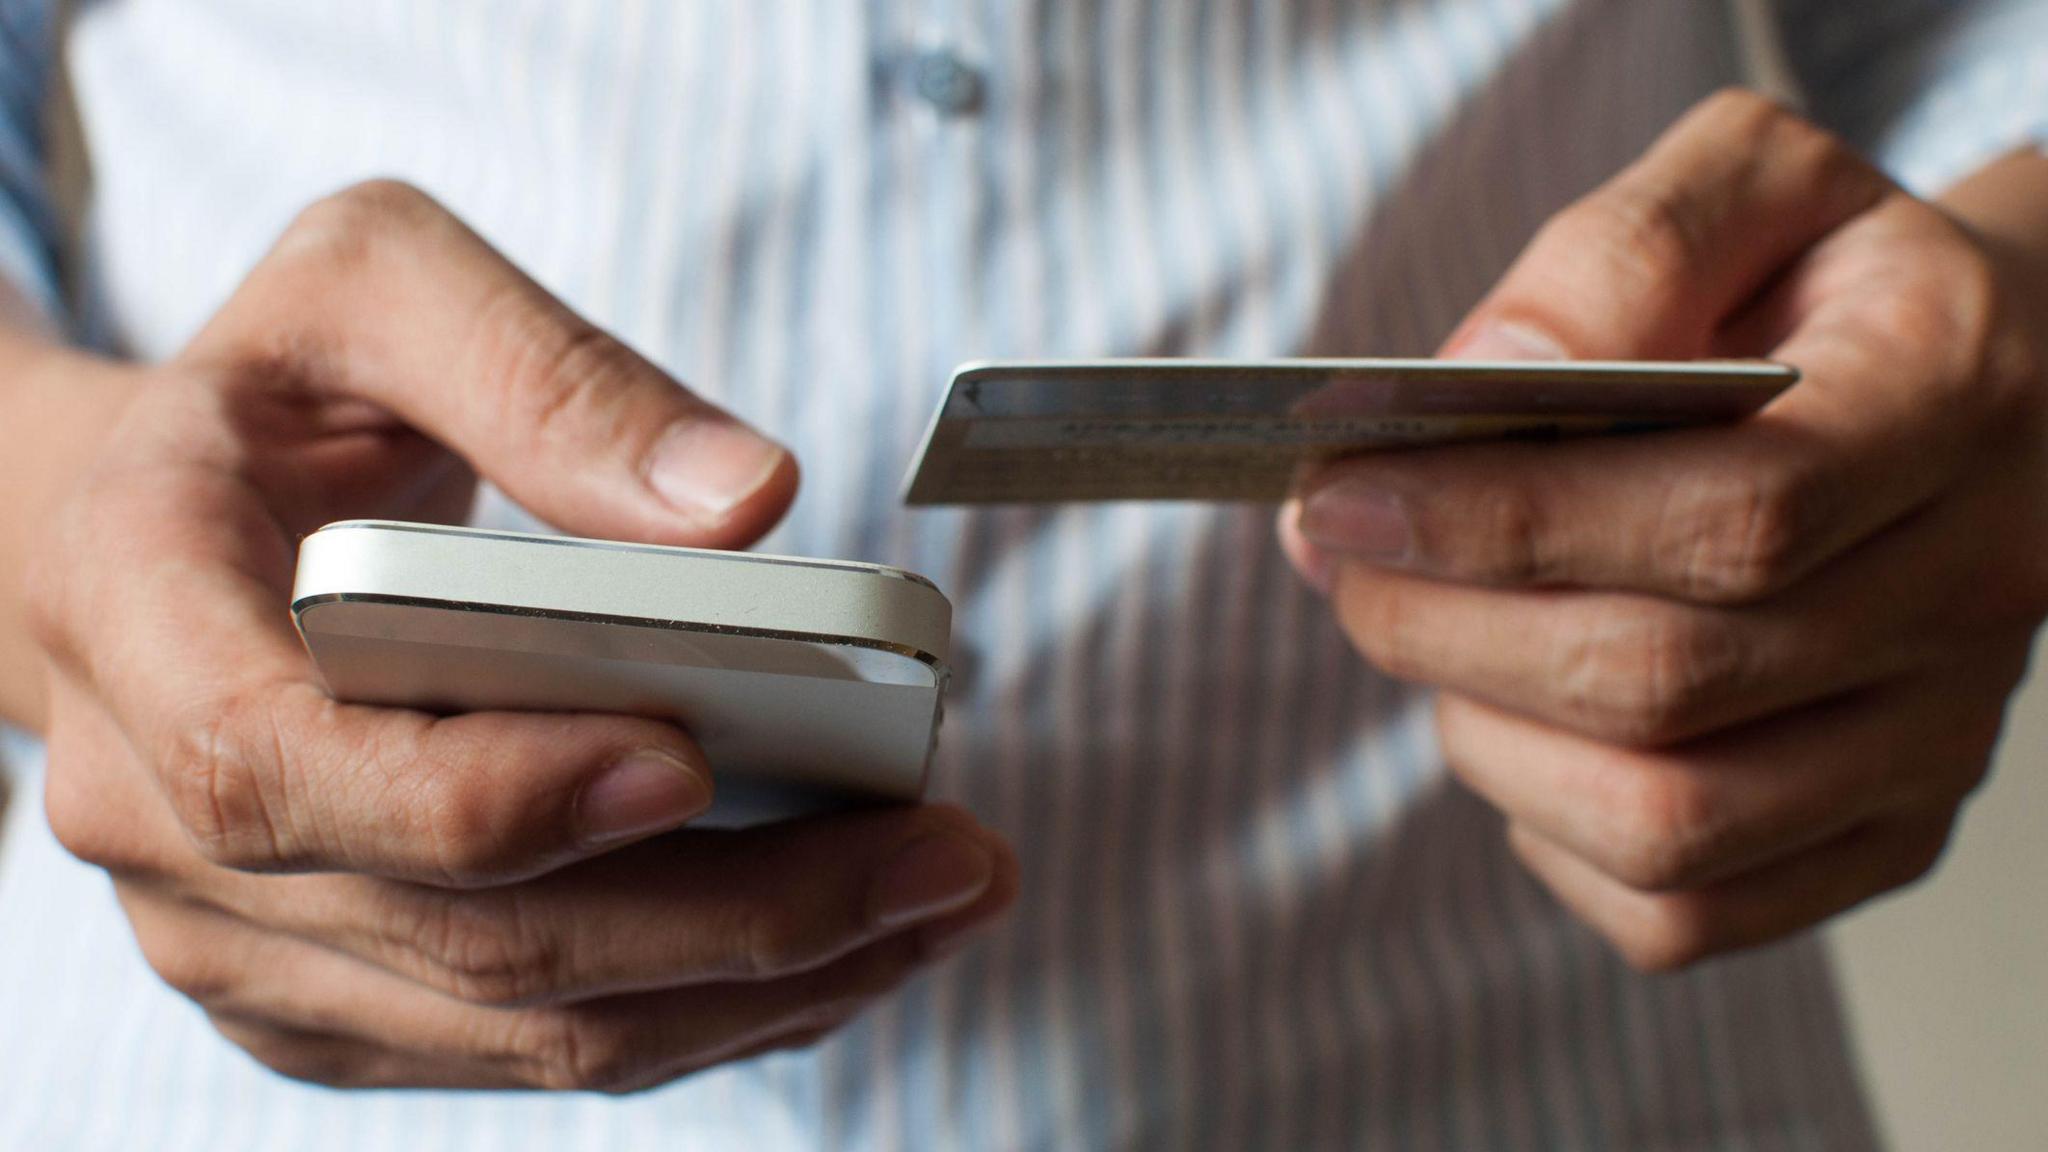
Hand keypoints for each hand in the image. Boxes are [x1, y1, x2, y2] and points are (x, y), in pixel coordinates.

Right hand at [27, 181, 1016, 1089]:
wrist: (151, 532)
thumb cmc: (271, 401)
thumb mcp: (374, 288)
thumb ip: (545, 374)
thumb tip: (746, 501)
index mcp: (134, 608)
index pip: (279, 765)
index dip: (489, 793)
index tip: (696, 758)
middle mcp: (157, 813)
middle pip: (465, 935)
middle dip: (736, 918)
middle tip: (944, 858)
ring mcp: (243, 932)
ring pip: (521, 1025)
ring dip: (758, 986)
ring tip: (938, 899)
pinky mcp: (331, 993)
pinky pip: (530, 1046)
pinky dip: (706, 1011)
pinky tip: (845, 941)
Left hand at [1281, 91, 2047, 969]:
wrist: (1983, 387)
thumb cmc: (1825, 283)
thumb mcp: (1746, 188)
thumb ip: (1617, 255)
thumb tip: (1484, 377)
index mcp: (1948, 403)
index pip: (1728, 514)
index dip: (1505, 521)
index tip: (1342, 497)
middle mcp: (1971, 592)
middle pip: (1666, 680)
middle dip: (1445, 627)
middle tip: (1341, 560)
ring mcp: (1936, 738)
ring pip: (1665, 821)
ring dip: (1483, 733)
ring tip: (1431, 632)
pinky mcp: (1887, 832)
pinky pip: (1685, 910)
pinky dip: (1553, 838)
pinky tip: (1524, 729)